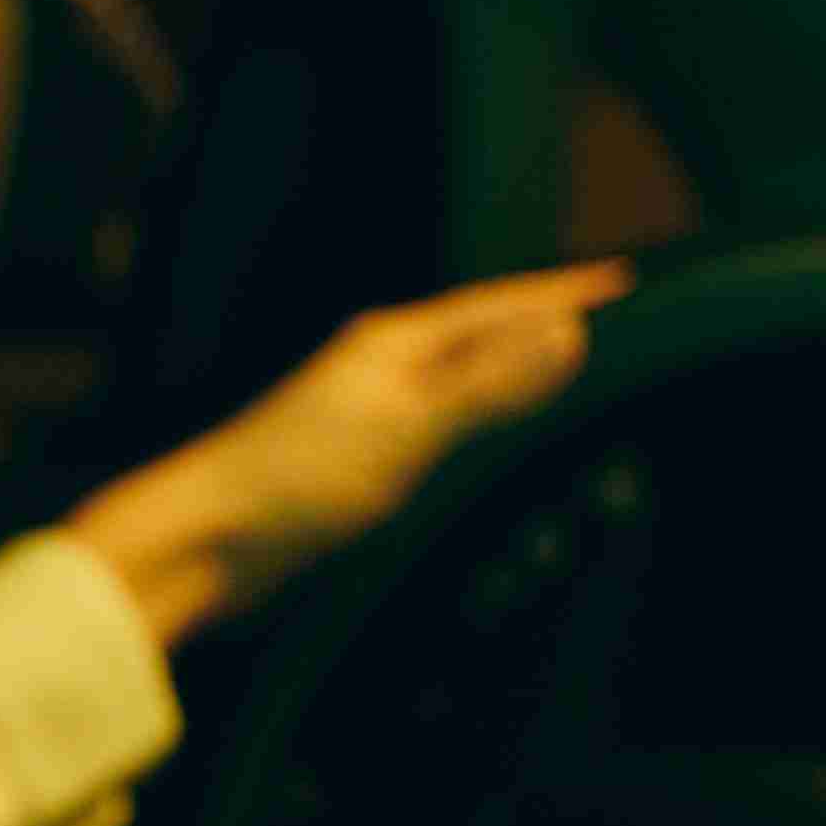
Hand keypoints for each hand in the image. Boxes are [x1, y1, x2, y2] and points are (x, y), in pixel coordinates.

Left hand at [59, 261, 636, 646]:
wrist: (202, 544)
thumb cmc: (292, 478)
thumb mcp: (408, 425)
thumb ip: (487, 383)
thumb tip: (566, 334)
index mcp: (395, 344)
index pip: (499, 307)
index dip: (562, 295)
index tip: (622, 281)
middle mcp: (381, 370)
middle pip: (481, 338)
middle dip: (543, 327)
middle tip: (606, 319)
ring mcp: (364, 418)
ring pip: (459, 387)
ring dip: (510, 376)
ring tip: (563, 373)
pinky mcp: (352, 470)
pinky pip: (437, 436)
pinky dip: (477, 432)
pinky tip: (484, 450)